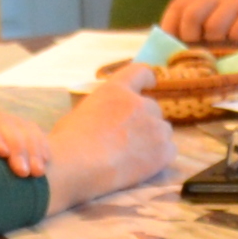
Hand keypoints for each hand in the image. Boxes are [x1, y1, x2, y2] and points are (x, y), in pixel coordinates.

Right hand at [40, 78, 180, 211]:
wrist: (78, 165)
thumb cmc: (69, 140)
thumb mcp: (80, 112)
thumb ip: (101, 110)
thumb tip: (104, 120)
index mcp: (117, 90)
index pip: (140, 72)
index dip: (147, 78)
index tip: (151, 83)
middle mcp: (140, 103)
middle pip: (152, 108)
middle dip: (143, 120)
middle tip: (128, 138)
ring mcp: (155, 126)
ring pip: (162, 130)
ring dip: (152, 139)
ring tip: (133, 156)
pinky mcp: (163, 150)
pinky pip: (169, 150)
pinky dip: (159, 157)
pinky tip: (142, 166)